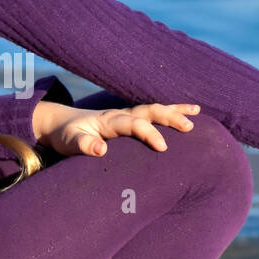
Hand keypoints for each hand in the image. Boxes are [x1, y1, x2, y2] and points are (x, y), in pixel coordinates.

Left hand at [32, 101, 201, 157]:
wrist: (62, 123)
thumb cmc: (67, 135)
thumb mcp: (69, 142)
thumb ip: (83, 145)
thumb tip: (101, 150)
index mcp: (109, 120)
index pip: (133, 123)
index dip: (149, 133)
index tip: (163, 147)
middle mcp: (121, 114)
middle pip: (149, 110)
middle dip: (169, 117)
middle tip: (188, 128)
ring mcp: (127, 114)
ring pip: (154, 108)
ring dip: (175, 110)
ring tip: (197, 113)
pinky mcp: (131, 118)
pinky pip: (154, 112)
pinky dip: (172, 109)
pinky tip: (191, 111)